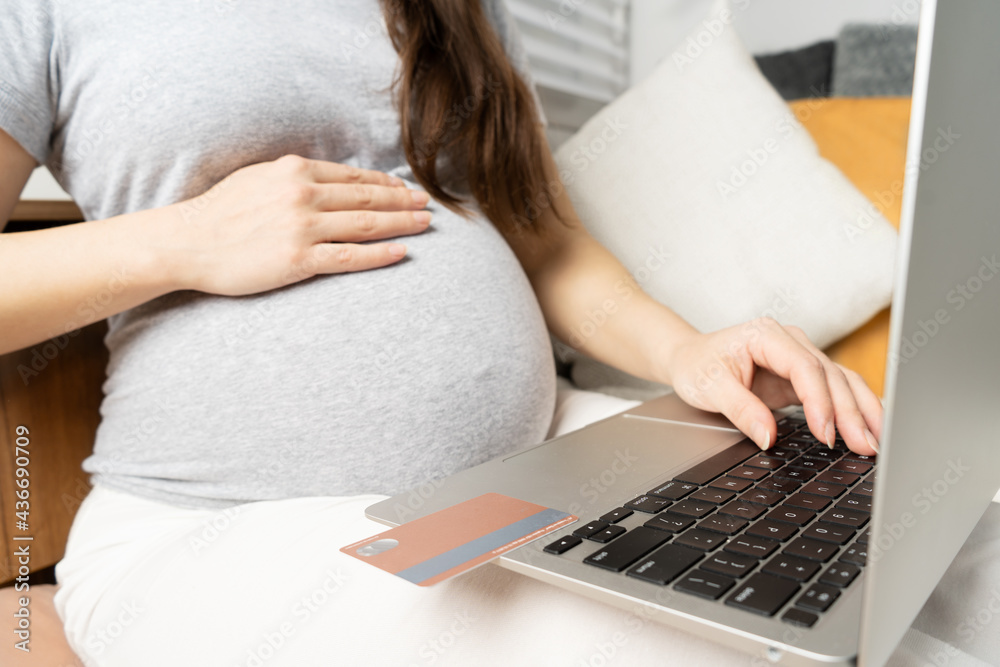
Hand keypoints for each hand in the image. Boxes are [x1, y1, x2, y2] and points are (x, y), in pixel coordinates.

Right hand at [167, 155, 430, 294]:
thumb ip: (294, 177)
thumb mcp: (258, 177)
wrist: (187, 242)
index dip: (385, 184)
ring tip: (424, 225)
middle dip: (402, 202)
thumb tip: (325, 180)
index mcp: (295, 171)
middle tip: (427, 206)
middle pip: (367, 199)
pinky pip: (350, 256)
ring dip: (401, 224)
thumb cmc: (219, 212)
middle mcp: (303, 195)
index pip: (353, 177)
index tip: (405, 189)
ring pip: (366, 225)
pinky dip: (380, 254)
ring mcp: (303, 228)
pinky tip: (401, 252)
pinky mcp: (299, 260)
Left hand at [663, 317, 881, 455]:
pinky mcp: (803, 376)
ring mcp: (800, 357)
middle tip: (864, 446)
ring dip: (862, 411)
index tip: (825, 433)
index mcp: (766, 335)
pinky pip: (835, 390)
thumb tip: (768, 437)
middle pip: (831, 375)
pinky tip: (869, 429)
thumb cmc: (697, 365)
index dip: (819, 401)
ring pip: (842, 381)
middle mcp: (789, 342)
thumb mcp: (709, 388)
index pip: (805, 367)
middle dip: (850, 412)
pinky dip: (854, 409)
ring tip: (876, 441)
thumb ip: (741, 410)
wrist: (690, 358)